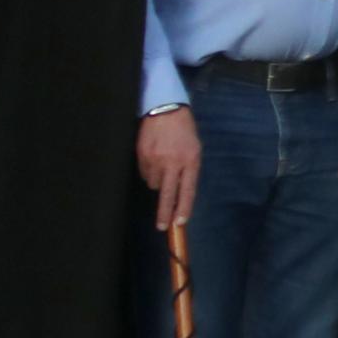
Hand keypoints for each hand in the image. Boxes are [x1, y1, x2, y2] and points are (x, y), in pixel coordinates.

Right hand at [136, 106, 199, 231]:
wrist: (165, 110)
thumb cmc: (184, 131)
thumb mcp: (195, 150)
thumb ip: (189, 170)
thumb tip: (181, 193)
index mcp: (190, 161)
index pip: (187, 191)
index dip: (183, 208)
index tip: (179, 223)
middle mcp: (173, 162)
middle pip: (168, 194)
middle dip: (164, 213)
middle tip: (162, 227)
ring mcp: (155, 160)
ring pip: (154, 184)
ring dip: (158, 182)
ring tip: (163, 166)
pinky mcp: (142, 156)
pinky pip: (145, 174)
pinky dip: (149, 172)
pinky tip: (154, 160)